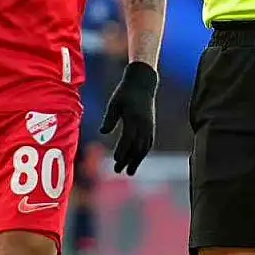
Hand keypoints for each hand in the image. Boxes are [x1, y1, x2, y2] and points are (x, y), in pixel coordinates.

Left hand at [99, 61, 158, 175]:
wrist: (143, 83)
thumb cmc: (125, 92)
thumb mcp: (114, 103)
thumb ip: (109, 118)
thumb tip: (102, 132)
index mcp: (133, 118)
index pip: (128, 139)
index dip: (122, 151)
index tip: (115, 161)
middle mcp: (144, 124)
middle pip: (137, 147)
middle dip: (128, 160)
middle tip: (118, 171)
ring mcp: (149, 125)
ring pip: (144, 147)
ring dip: (137, 160)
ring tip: (129, 171)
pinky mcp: (151, 125)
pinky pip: (149, 143)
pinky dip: (143, 153)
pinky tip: (137, 160)